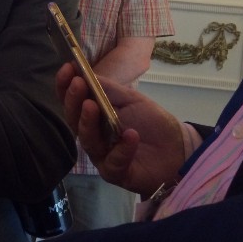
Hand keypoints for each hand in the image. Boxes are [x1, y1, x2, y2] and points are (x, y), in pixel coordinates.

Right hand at [56, 62, 186, 195]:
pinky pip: (113, 162)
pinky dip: (122, 149)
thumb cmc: (150, 121)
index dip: (65, 85)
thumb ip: (107, 88)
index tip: (66, 68)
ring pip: (88, 141)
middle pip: (74, 120)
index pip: (72, 101)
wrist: (177, 148)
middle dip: (73, 101)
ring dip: (88, 123)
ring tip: (93, 106)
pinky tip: (131, 135)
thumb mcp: (130, 99)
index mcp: (92, 116)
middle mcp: (91, 136)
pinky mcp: (116, 173)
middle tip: (77, 84)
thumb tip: (82, 70)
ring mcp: (102, 156)